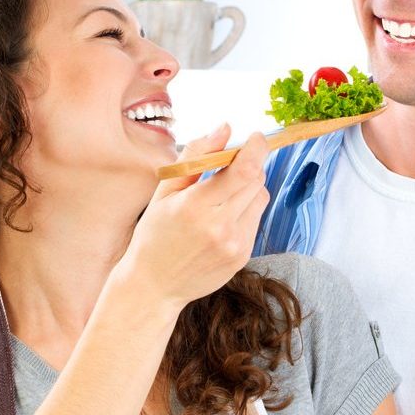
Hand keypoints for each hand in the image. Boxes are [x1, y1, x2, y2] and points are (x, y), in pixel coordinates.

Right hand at [120, 124, 268, 311]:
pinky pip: (255, 220)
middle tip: (231, 165)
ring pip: (260, 198)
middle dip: (249, 165)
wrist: (154, 286)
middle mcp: (219, 227)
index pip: (243, 170)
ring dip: (248, 188)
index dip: (256, 148)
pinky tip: (221, 220)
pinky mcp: (242, 256)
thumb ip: (195, 156)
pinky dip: (244, 211)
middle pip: (256, 180)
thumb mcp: (164, 191)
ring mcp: (234, 244)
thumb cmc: (155, 234)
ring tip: (222, 197)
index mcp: (195, 206)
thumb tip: (225, 128)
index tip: (256, 137)